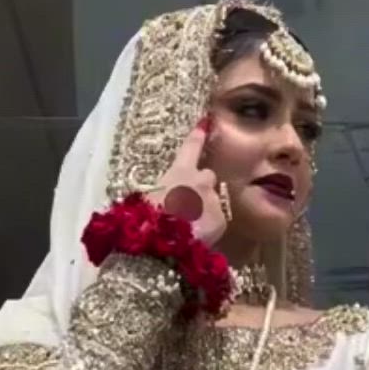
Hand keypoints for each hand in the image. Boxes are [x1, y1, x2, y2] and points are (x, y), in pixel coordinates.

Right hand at [153, 118, 227, 248]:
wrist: (164, 245)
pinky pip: (217, 221)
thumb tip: (157, 197)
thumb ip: (159, 192)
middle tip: (190, 204)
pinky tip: (197, 238)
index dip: (198, 136)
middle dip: (201, 186)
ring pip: (213, 201)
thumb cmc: (147, 220)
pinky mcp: (221, 219)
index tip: (205, 124)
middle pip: (207, 176)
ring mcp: (214, 199)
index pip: (191, 147)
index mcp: (179, 171)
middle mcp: (201, 180)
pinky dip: (210, 228)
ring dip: (205, 209)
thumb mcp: (146, 199)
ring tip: (192, 226)